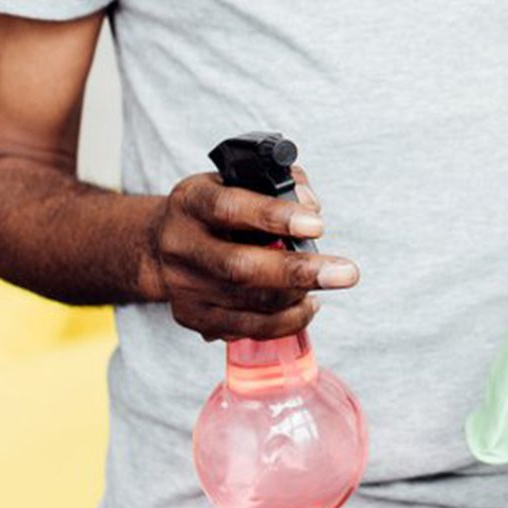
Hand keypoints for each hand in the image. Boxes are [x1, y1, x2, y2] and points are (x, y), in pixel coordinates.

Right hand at [142, 164, 359, 340]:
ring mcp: (184, 286)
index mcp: (192, 201)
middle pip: (240, 267)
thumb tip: (311, 206)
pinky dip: (284, 321)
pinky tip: (306, 304)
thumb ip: (281, 183)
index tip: (316, 225)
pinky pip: (244, 329)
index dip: (274, 217)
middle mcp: (181, 245)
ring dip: (297, 297)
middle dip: (298, 271)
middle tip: (345, 273)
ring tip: (330, 281)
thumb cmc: (215, 207)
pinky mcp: (192, 316)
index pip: (230, 208)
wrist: (162, 244)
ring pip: (246, 303)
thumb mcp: (238, 179)